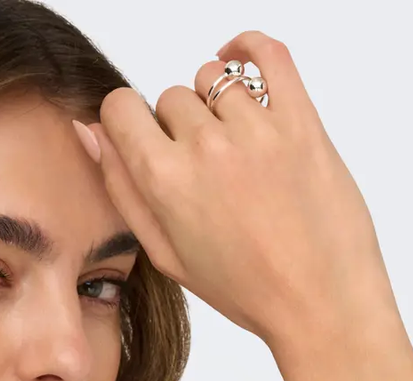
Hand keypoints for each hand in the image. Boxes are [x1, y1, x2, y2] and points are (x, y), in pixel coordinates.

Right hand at [82, 30, 402, 352]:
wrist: (320, 301)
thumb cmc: (247, 289)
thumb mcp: (168, 256)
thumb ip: (124, 191)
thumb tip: (92, 134)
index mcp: (166, 183)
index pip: (121, 108)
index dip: (128, 122)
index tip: (144, 138)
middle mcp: (207, 148)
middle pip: (170, 97)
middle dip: (180, 126)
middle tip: (207, 171)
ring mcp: (256, 128)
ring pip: (213, 78)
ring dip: (218, 103)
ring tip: (237, 145)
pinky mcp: (300, 118)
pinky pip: (266, 52)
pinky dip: (247, 47)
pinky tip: (240, 62)